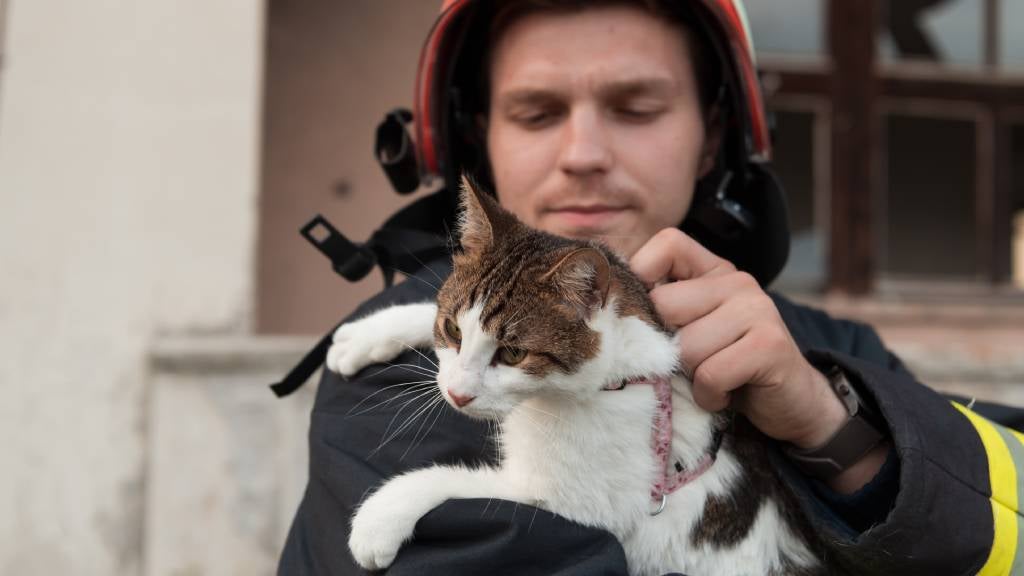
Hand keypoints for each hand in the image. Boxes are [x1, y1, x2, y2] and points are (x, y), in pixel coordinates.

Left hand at [629, 229, 847, 449]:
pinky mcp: (769, 345)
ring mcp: (757, 310)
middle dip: (667, 345)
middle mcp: (738, 282)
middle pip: (665, 304)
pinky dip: (710, 395)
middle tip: (689, 362)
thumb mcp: (692, 329)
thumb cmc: (728, 366)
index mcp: (714, 271)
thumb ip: (663, 311)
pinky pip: (711, 373)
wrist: (791, 403)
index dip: (644, 274)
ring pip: (687, 346)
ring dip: (691, 376)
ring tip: (711, 380)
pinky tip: (724, 395)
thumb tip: (607, 304)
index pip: (667, 244)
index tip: (650, 317)